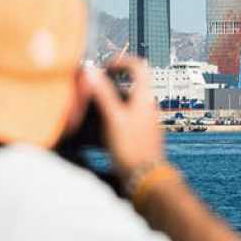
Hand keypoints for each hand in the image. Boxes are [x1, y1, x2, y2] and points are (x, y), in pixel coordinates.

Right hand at [81, 56, 164, 175]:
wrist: (147, 178)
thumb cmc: (132, 149)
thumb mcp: (113, 118)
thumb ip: (103, 93)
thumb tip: (92, 71)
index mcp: (145, 97)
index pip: (138, 66)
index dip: (120, 62)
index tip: (104, 68)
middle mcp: (148, 106)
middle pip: (130, 85)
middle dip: (109, 85)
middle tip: (92, 90)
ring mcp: (146, 120)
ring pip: (126, 102)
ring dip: (109, 102)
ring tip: (93, 112)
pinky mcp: (141, 134)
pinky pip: (126, 118)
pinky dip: (112, 118)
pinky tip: (101, 131)